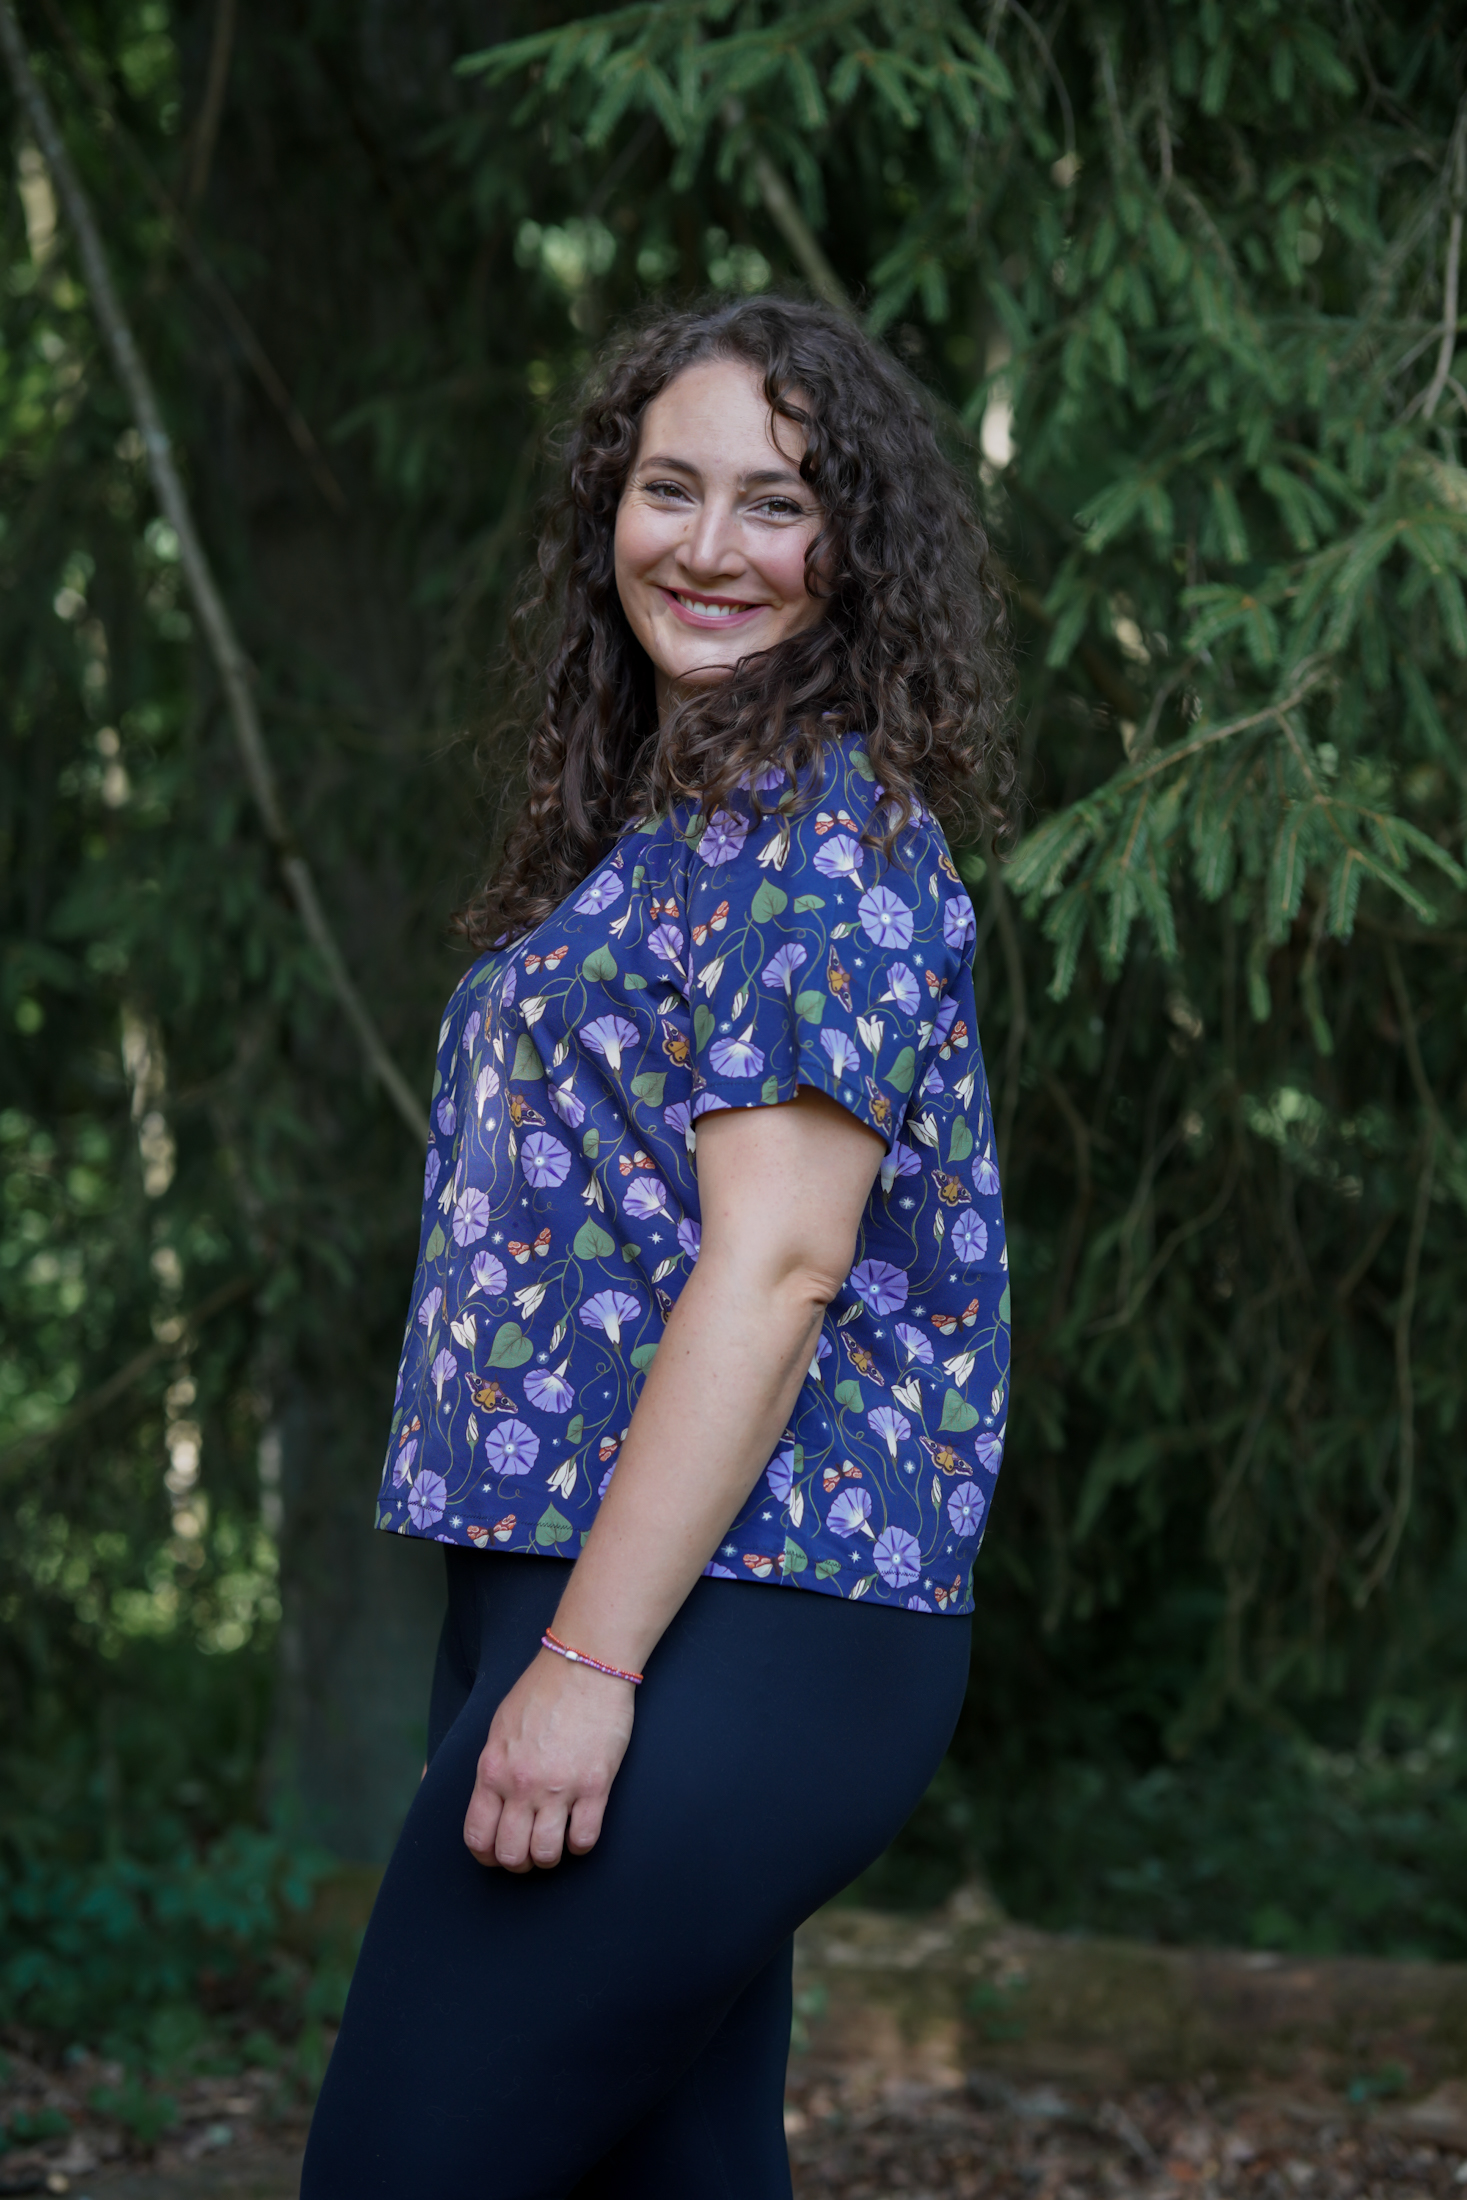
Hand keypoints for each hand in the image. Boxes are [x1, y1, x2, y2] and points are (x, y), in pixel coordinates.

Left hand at [463, 1649, 634, 1870]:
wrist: (584, 1663)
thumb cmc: (541, 1691)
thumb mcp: (498, 1727)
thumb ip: (488, 1766)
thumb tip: (461, 1789)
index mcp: (492, 1769)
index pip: (477, 1835)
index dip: (487, 1855)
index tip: (498, 1852)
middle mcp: (521, 1784)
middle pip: (511, 1853)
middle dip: (519, 1862)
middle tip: (530, 1850)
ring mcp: (559, 1787)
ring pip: (546, 1854)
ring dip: (550, 1856)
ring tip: (556, 1841)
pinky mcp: (594, 1785)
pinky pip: (584, 1839)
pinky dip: (580, 1843)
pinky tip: (580, 1828)